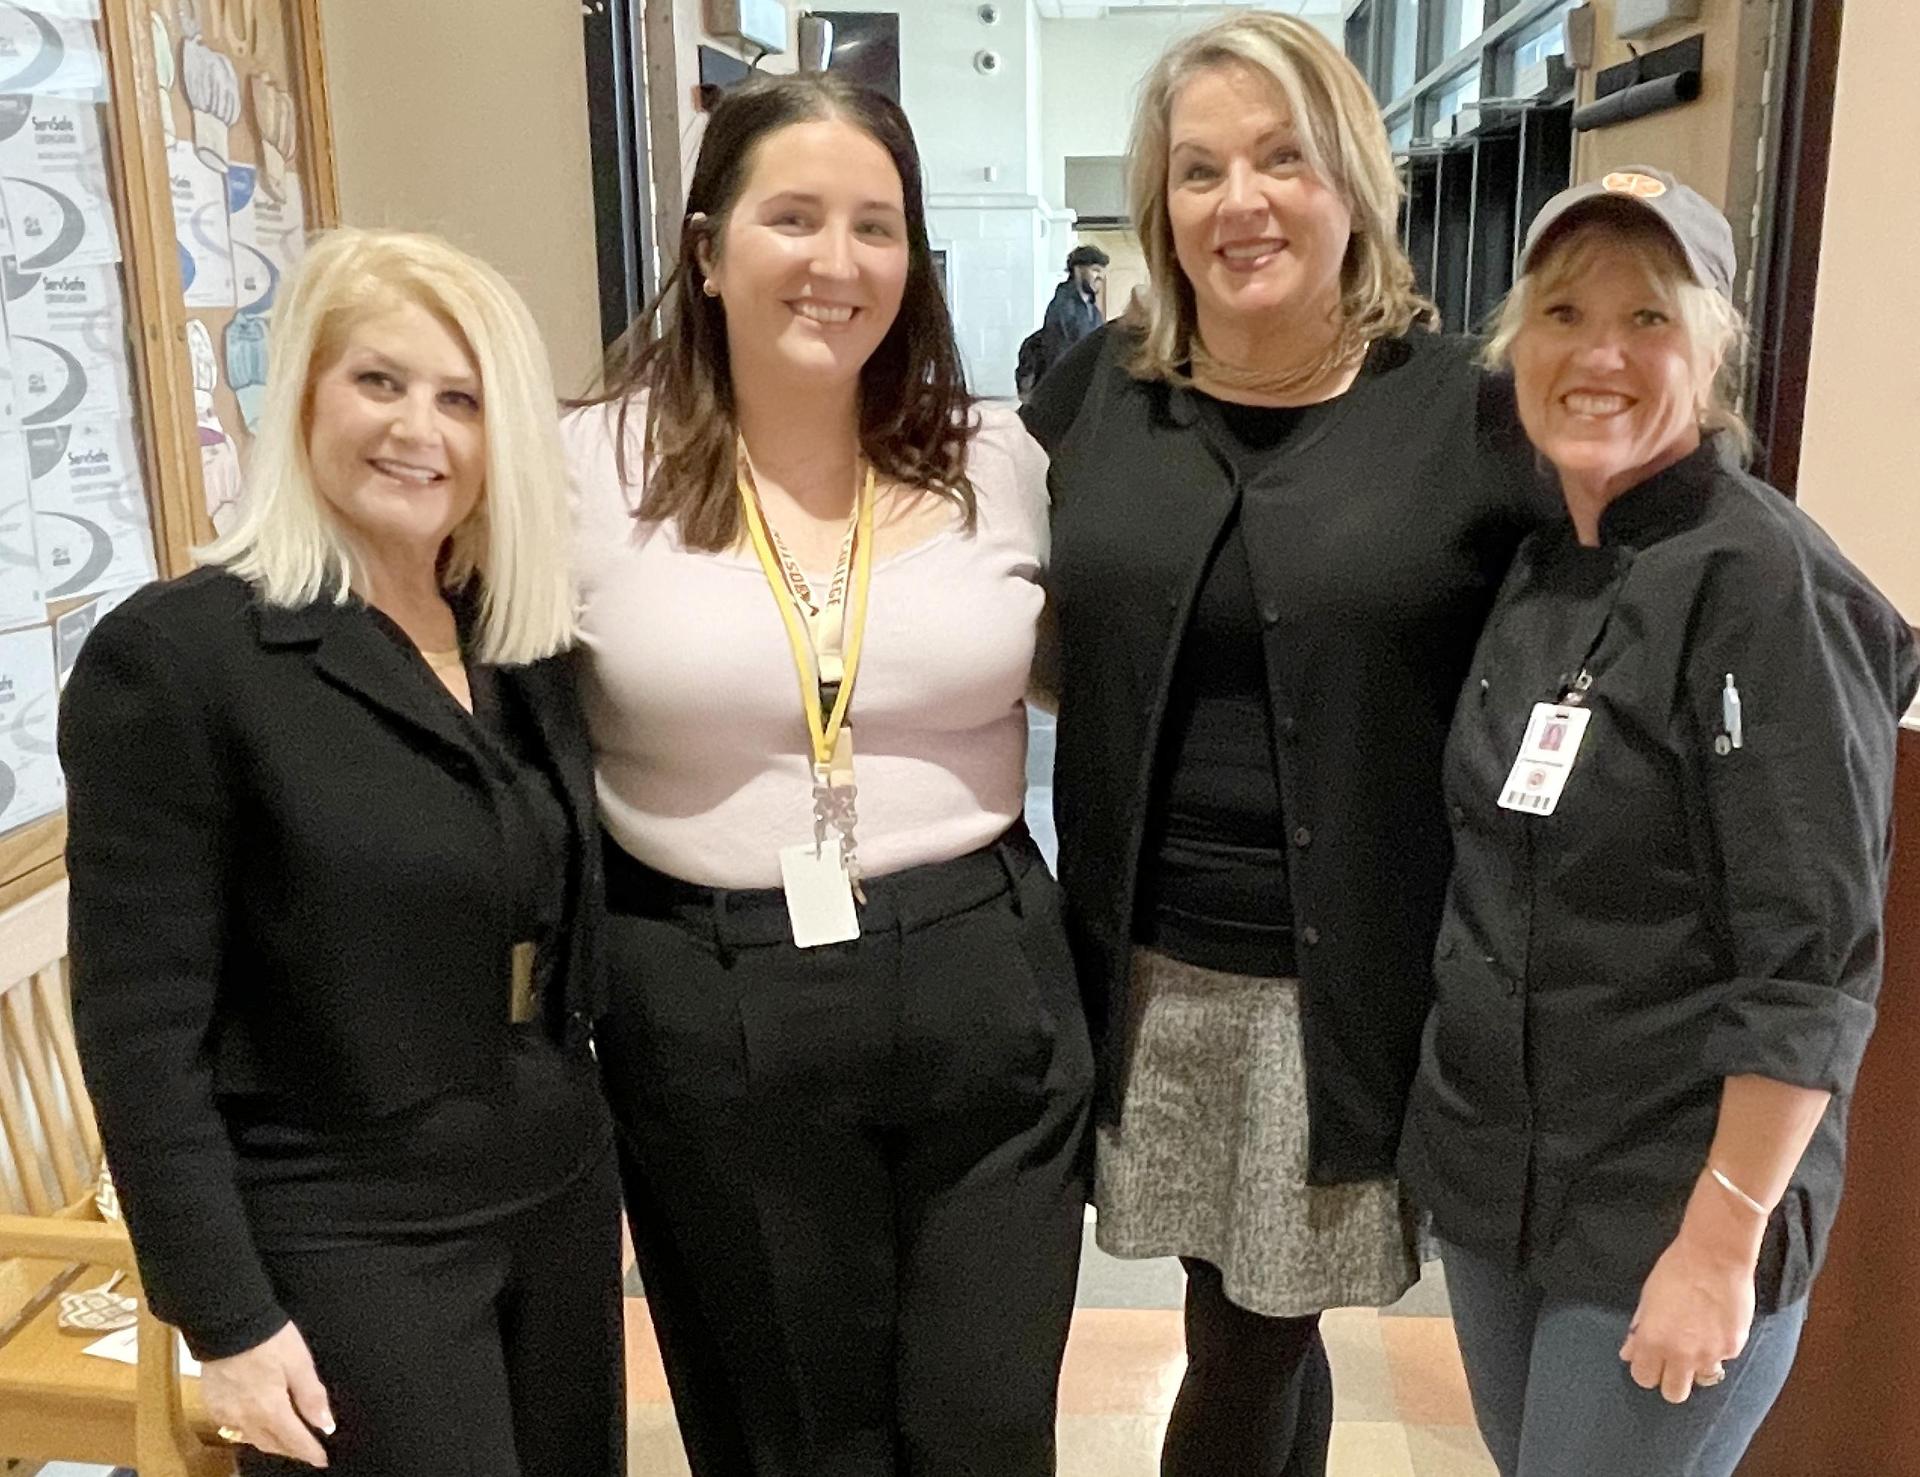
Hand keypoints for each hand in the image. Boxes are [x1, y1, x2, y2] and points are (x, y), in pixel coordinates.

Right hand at [200, 1320, 334, 1466]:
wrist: (228, 1323)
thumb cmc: (269, 1339)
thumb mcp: (299, 1363)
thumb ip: (312, 1396)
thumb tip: (325, 1424)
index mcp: (270, 1410)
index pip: (294, 1441)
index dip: (311, 1452)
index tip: (322, 1459)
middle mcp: (246, 1418)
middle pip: (272, 1444)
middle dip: (291, 1450)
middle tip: (307, 1450)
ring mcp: (226, 1413)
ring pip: (251, 1439)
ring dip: (271, 1442)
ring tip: (286, 1439)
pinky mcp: (213, 1404)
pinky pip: (233, 1427)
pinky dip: (249, 1430)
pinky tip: (257, 1423)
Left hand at [1620, 1225, 1755, 1404]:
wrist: (1715, 1257)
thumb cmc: (1675, 1271)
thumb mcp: (1647, 1299)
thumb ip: (1639, 1330)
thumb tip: (1629, 1352)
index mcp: (1653, 1341)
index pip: (1643, 1378)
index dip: (1646, 1369)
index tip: (1649, 1360)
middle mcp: (1681, 1355)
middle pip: (1673, 1393)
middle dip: (1671, 1380)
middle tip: (1673, 1361)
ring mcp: (1710, 1354)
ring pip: (1701, 1379)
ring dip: (1697, 1367)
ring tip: (1697, 1341)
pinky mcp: (1733, 1347)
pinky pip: (1723, 1358)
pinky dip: (1718, 1348)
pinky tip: (1716, 1325)